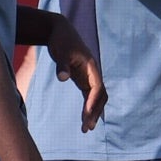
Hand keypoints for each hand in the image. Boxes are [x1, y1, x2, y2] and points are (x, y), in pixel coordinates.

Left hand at [45, 15, 107, 131]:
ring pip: (96, 98)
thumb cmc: (61, 40)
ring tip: (86, 128)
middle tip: (87, 128)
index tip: (86, 116)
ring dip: (93, 112)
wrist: (59, 32)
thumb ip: (62, 65)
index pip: (97, 89)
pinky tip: (84, 119)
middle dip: (95, 112)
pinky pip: (89, 96)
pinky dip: (88, 108)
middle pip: (100, 96)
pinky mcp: (82, 79)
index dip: (93, 103)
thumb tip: (63, 78)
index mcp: (92, 67)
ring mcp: (89, 77)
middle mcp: (93, 73)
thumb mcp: (61, 51)